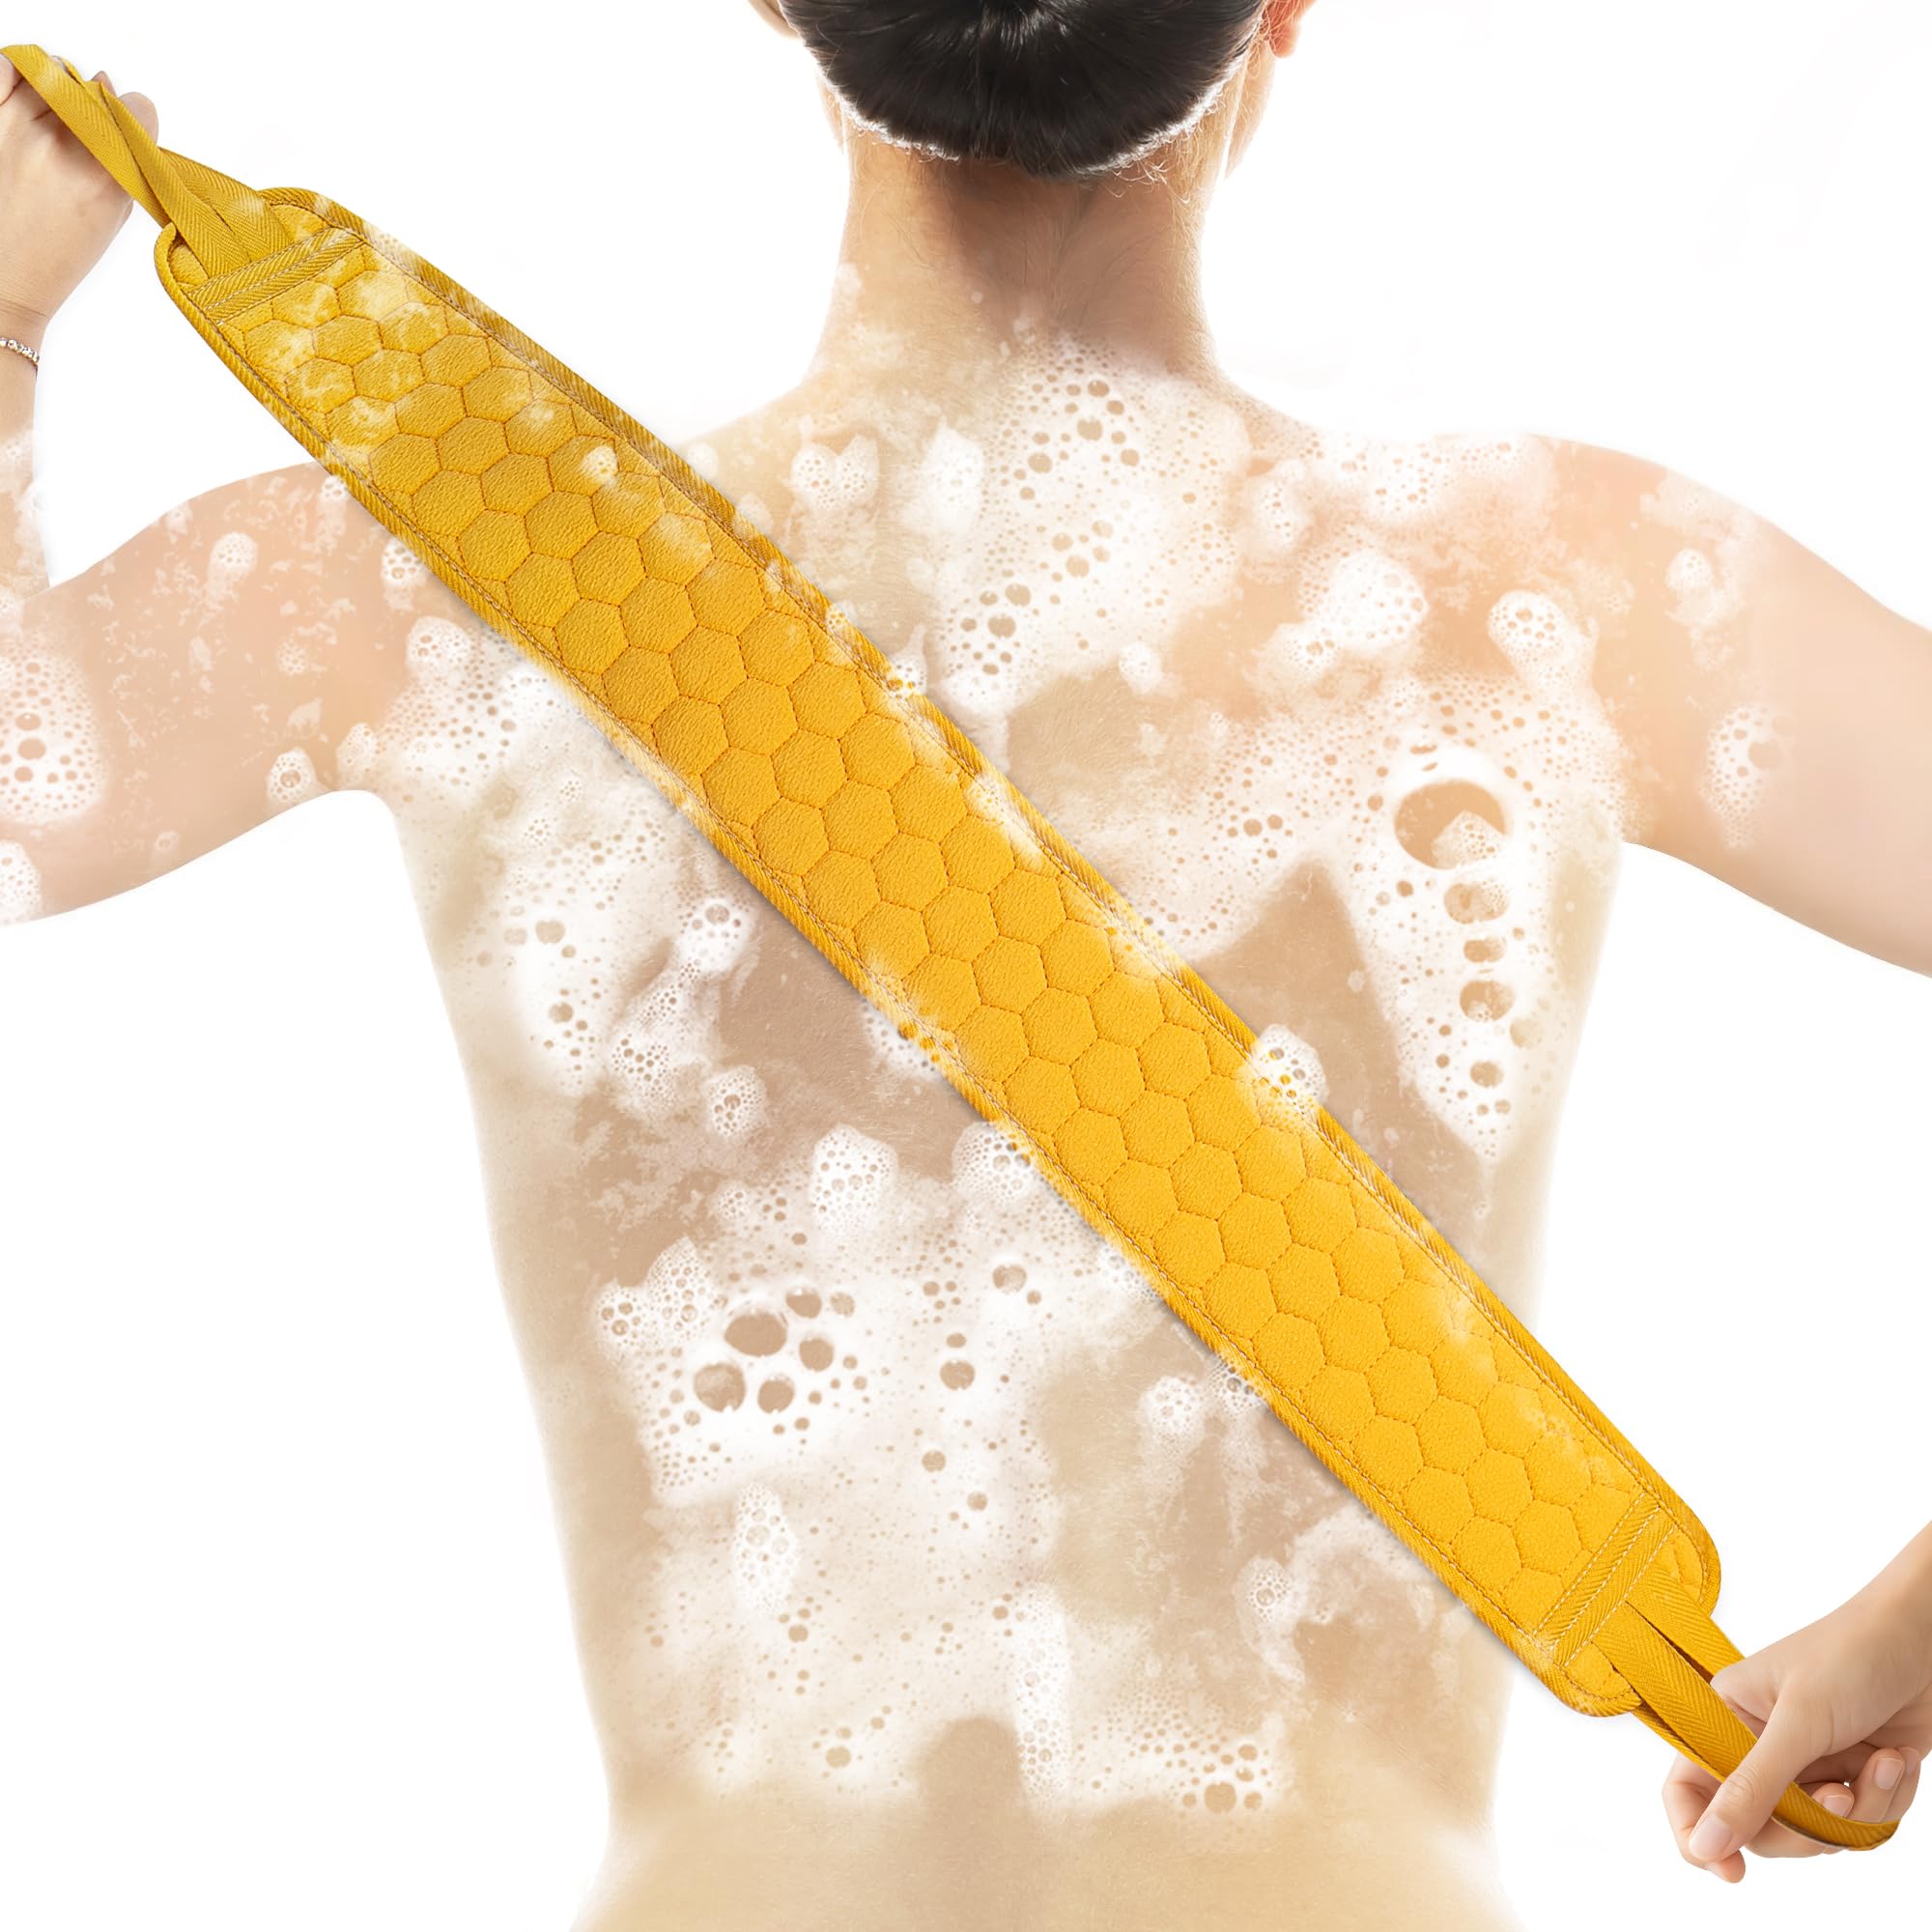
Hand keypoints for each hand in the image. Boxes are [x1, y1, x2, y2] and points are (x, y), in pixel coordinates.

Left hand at [0, 56, 158, 332]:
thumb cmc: (51, 258)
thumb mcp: (109, 220)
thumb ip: (123, 163)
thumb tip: (115, 97)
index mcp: (104, 177)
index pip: (137, 109)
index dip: (132, 116)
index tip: (122, 128)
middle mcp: (62, 144)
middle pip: (92, 91)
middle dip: (89, 109)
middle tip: (75, 139)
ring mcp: (16, 126)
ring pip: (51, 74)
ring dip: (53, 92)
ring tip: (44, 126)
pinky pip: (5, 67)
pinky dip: (16, 73)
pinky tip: (19, 96)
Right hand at [1662, 1575, 1931, 1881]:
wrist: (1926, 1639)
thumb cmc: (1851, 1655)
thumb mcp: (1799, 1723)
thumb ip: (1753, 1788)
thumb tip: (1706, 1847)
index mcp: (1727, 1718)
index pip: (1689, 1788)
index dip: (1699, 1834)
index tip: (1731, 1873)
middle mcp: (1761, 1746)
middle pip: (1759, 1828)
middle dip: (1808, 1824)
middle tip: (1838, 1796)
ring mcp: (1809, 1765)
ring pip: (1817, 1834)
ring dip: (1860, 1808)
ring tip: (1882, 1762)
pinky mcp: (1854, 1776)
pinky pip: (1861, 1825)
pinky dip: (1886, 1800)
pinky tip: (1896, 1758)